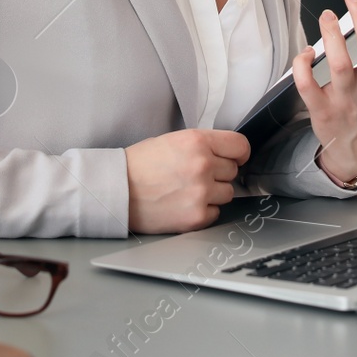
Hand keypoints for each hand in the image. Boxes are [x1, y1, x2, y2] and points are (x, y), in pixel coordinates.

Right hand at [125, 129, 249, 233]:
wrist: (117, 190)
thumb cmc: (139, 165)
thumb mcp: (172, 140)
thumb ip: (202, 145)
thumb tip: (227, 154)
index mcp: (197, 141)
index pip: (240, 145)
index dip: (238, 153)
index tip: (235, 158)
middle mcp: (202, 165)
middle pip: (233, 171)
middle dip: (218, 173)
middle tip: (194, 175)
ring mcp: (201, 193)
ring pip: (228, 193)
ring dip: (213, 193)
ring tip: (187, 190)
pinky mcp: (197, 217)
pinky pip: (216, 213)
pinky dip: (204, 210)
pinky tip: (184, 204)